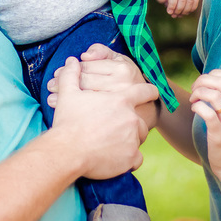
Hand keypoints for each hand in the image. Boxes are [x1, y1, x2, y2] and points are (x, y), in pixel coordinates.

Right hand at [50, 57, 157, 179]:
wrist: (67, 151)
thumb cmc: (68, 122)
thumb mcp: (68, 94)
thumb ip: (71, 75)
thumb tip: (71, 61)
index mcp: (120, 100)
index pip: (145, 91)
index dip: (150, 91)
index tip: (153, 93)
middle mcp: (131, 118)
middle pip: (140, 119)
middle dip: (131, 123)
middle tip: (116, 128)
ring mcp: (133, 139)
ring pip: (139, 138)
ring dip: (130, 140)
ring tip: (114, 143)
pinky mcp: (131, 157)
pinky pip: (137, 158)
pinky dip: (129, 159)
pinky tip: (118, 158)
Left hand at [189, 70, 220, 187]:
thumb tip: (214, 81)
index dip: (216, 73)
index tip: (206, 81)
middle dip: (203, 80)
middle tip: (195, 88)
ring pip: (213, 95)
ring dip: (198, 92)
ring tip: (194, 99)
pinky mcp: (220, 134)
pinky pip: (206, 111)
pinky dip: (197, 106)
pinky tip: (195, 109)